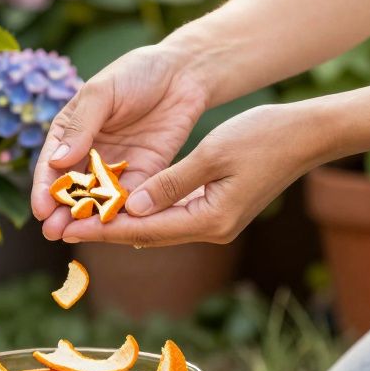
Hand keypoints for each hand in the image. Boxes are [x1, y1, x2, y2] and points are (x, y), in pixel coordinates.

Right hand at [31, 45, 209, 239]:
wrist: (184, 72)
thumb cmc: (136, 73)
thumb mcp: (101, 92)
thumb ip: (81, 126)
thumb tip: (56, 160)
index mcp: (71, 131)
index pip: (52, 164)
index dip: (45, 188)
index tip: (41, 210)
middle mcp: (90, 152)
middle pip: (72, 187)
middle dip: (62, 211)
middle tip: (54, 233)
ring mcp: (117, 165)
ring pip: (98, 197)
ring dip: (88, 217)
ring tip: (79, 235)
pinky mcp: (146, 172)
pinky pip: (130, 196)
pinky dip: (121, 212)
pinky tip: (114, 226)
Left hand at [46, 103, 330, 246]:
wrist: (307, 136)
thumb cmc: (263, 137)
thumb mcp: (212, 154)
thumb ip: (171, 183)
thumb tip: (135, 208)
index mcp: (209, 219)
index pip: (144, 229)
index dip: (103, 228)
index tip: (68, 227)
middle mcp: (211, 230)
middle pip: (146, 234)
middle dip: (104, 230)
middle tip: (62, 227)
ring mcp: (217, 223)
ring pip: (157, 227)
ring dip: (121, 222)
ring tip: (81, 217)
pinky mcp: (219, 211)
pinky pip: (172, 217)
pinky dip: (144, 212)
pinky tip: (119, 205)